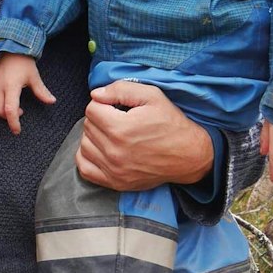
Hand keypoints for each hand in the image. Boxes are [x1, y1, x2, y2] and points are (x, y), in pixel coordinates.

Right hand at [0, 54, 55, 135]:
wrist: (11, 45)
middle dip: (8, 116)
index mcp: (12, 86)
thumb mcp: (34, 76)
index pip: (10, 110)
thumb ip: (41, 91)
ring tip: (7, 107)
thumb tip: (52, 101)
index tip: (16, 130)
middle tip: (19, 112)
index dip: (13, 122)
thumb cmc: (23, 61)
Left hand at [78, 80, 213, 189]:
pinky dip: (87, 157)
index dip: (104, 104)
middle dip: (100, 118)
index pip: (91, 109)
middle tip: (117, 119)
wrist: (188, 155)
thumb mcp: (152, 96)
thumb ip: (120, 90)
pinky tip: (100, 150)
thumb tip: (96, 94)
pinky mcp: (116, 182)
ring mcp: (114, 170)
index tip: (116, 107)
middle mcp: (114, 151)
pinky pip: (85, 169)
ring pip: (84, 145)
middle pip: (87, 126)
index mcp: (121, 128)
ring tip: (111, 134)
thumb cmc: (171, 124)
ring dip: (93, 137)